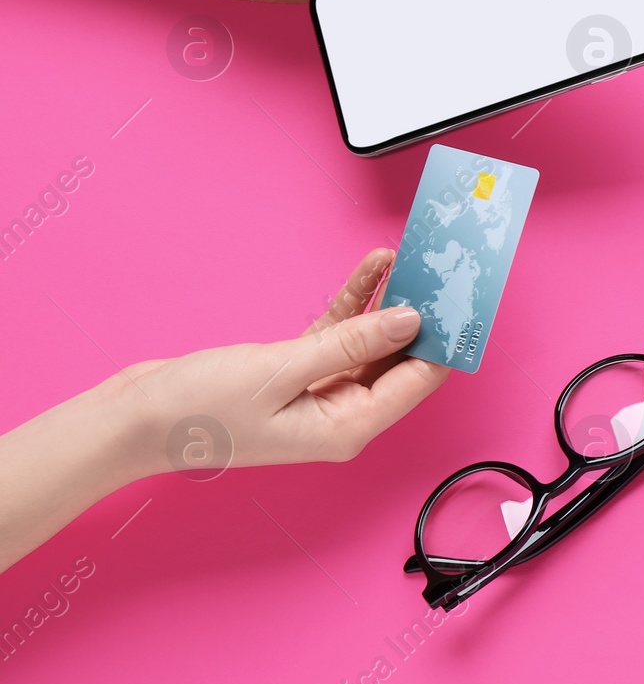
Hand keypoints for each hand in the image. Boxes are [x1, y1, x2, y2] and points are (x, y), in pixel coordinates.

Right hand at [122, 248, 449, 472]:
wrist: (135, 419)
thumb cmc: (198, 410)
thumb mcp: (282, 370)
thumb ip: (349, 342)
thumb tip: (410, 321)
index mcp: (348, 428)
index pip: (417, 381)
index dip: (446, 341)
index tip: (469, 302)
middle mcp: (342, 414)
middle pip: (401, 359)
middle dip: (425, 314)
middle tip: (447, 267)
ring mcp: (322, 392)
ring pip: (372, 340)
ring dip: (391, 299)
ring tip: (416, 255)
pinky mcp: (299, 370)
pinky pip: (341, 332)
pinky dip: (355, 301)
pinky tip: (374, 267)